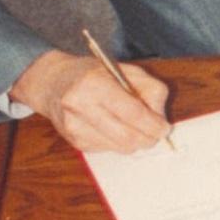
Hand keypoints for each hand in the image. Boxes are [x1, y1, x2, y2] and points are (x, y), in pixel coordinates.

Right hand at [9, 50, 171, 151]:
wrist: (54, 83)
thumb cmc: (94, 73)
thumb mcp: (125, 69)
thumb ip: (149, 88)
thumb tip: (160, 118)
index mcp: (95, 84)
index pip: (132, 113)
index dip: (153, 124)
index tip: (165, 128)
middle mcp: (80, 106)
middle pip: (126, 137)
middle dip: (148, 138)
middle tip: (157, 134)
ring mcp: (74, 127)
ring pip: (119, 147)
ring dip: (135, 141)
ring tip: (135, 127)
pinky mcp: (74, 142)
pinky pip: (108, 150)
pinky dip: (119, 142)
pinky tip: (114, 127)